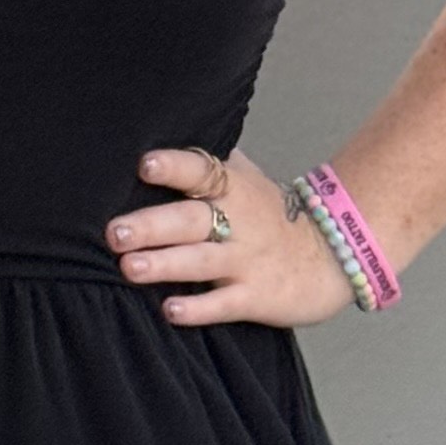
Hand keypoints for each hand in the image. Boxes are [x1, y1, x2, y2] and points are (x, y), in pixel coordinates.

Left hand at [108, 145, 356, 330]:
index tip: (145, 165)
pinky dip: (199, 308)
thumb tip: (157, 134)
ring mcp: (247, 260)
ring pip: (202, 261)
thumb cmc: (269, 216)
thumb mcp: (246, 179)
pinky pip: (225, 304)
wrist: (331, 257)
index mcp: (232, 187)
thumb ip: (208, 163)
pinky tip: (171, 310)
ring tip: (130, 268)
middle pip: (191, 219)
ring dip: (166, 264)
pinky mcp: (256, 297)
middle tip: (114, 232)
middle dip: (152, 225)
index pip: (202, 170)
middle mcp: (238, 221)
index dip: (174, 167)